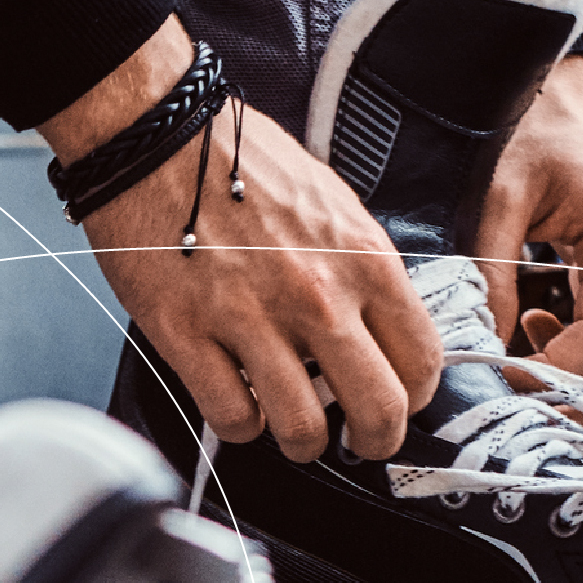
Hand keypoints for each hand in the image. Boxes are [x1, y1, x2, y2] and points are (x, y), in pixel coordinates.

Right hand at [39, 20, 440, 460]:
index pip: (422, 358)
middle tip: (358, 443)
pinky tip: (238, 401)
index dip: (415, 397)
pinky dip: (240, 424)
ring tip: (290, 429)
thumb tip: (373, 330)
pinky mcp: (189, 337)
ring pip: (302, 430)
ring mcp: (251, 321)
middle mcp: (317, 296)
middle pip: (378, 410)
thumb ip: (359, 270)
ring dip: (301, 442)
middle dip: (374, 441)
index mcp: (363, 259)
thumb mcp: (331, 206)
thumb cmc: (239, 163)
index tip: (399, 402)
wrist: (160, 139)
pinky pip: (232, 417)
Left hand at [473, 55, 582, 397]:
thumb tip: (481, 349)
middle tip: (523, 423)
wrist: (560, 80)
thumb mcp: (498, 195)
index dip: (554, 377)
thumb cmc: (529, 126)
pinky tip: (529, 337)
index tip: (501, 389)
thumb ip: (491, 275)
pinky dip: (581, 359)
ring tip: (519, 383)